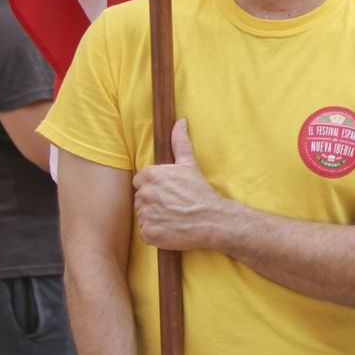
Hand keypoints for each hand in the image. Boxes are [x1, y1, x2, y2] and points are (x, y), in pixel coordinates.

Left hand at [133, 119, 228, 250]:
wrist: (214, 220)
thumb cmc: (201, 192)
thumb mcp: (189, 164)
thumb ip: (180, 142)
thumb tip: (179, 122)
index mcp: (150, 175)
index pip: (140, 181)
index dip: (154, 187)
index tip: (168, 193)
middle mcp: (145, 194)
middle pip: (140, 199)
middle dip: (153, 202)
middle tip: (173, 206)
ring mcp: (146, 214)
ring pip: (142, 215)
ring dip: (154, 217)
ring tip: (173, 217)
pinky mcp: (149, 233)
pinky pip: (145, 232)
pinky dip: (156, 232)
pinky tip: (170, 228)